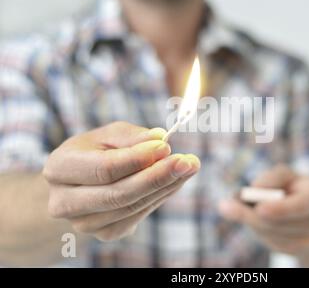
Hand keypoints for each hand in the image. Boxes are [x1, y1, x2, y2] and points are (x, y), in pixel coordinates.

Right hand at [43, 121, 199, 241]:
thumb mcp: (108, 134)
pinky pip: (139, 215)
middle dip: (158, 176)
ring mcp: (85, 223)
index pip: (103, 169)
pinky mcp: (106, 233)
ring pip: (133, 206)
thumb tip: (159, 138)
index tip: (166, 146)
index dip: (137, 159)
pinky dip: (161, 196)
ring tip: (190, 166)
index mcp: (59, 168)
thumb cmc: (95, 151)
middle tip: (188, 161)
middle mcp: (65, 202)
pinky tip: (176, 180)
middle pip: (119, 194)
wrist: (79, 183)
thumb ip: (131, 136)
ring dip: (166, 186)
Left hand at [218, 165, 308, 255]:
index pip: (301, 205)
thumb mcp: (287, 175)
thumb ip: (271, 178)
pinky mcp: (299, 252)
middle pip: (280, 224)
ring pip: (272, 235)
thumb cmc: (294, 187)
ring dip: (251, 221)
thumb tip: (250, 191)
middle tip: (225, 205)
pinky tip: (253, 219)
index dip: (280, 209)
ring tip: (235, 207)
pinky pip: (272, 244)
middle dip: (251, 215)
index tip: (259, 208)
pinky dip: (258, 231)